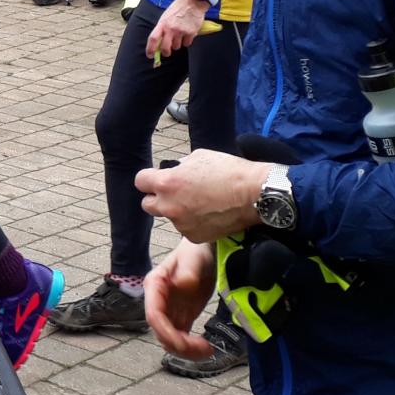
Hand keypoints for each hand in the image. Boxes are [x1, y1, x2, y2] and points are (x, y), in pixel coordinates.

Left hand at [137, 149, 268, 243]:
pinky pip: (186, 229)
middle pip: (147, 204)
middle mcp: (169, 206)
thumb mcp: (199, 157)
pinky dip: (194, 223)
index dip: (149, 179)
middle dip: (158, 198)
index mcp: (167, 183)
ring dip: (179, 211)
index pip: (140, 181)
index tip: (157, 179)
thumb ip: (179, 168)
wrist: (254, 194)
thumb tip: (174, 172)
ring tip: (202, 203)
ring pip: (170, 217)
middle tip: (175, 193)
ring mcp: (181, 224)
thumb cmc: (229, 171)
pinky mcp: (194, 237)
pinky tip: (209, 214)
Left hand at [145, 0, 209, 59]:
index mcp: (162, 24)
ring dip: (177, 44)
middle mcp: (170, 28)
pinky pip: (187, 44)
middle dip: (166, 52)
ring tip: (180, 36)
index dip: (150, 49)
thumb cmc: (178, 8)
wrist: (192, 1)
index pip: (153, 39)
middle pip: (165, 48)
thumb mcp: (165, 17)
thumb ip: (162, 28)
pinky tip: (187, 34)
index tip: (150, 55)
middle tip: (167, 52)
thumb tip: (158, 42)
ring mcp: (181, 31)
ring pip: (177, 47)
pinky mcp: (191, 33)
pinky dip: (186, 41)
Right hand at [145, 241, 217, 360]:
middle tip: (204, 349)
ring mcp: (169, 312)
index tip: (183, 343)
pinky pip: (181, 339)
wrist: (205, 252)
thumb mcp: (193, 259)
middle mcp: (158, 302)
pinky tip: (206, 348)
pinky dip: (191, 348)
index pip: (154, 315)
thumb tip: (183, 285)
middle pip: (161, 332)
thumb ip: (188, 273)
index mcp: (155, 286)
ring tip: (208, 351)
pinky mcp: (181, 318)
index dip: (165, 332)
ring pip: (170, 340)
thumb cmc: (196, 251)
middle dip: (180, 345)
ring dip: (186, 351)